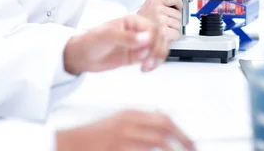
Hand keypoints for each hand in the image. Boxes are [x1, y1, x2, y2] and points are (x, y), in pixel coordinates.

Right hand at [56, 110, 195, 150]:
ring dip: (173, 150)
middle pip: (164, 127)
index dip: (180, 131)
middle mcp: (129, 123)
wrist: (71, 143)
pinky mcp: (119, 148)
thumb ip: (138, 125)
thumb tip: (160, 130)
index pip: (163, 119)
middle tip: (192, 148)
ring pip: (158, 142)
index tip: (188, 141)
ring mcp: (124, 137)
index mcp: (130, 115)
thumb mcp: (117, 123)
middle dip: (182, 140)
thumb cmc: (94, 137)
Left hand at [63, 14, 168, 74]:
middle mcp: (136, 31)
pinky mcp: (135, 56)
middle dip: (158, 49)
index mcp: (131, 21)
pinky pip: (151, 58)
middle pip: (159, 37)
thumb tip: (145, 38)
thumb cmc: (90, 41)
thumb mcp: (107, 36)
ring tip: (148, 66)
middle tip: (150, 60)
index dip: (154, 38)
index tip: (148, 49)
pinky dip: (152, 64)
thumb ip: (126, 37)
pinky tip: (145, 68)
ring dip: (157, 57)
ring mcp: (137, 44)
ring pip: (158, 48)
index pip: (152, 27)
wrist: (81, 56)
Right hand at [137, 0, 182, 41]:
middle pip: (178, 14)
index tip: (178, 6)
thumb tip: (176, 2)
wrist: (133, 32)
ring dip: (173, 28)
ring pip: (178, 25)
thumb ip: (161, 1)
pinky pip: (176, 34)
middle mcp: (157, 8)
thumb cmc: (141, 21)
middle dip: (174, 19)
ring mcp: (160, 19)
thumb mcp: (148, 4)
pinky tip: (165, 35)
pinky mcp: (163, 31)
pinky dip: (172, 36)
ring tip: (163, 28)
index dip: (178, 4)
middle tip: (165, 22)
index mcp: (154, 0)